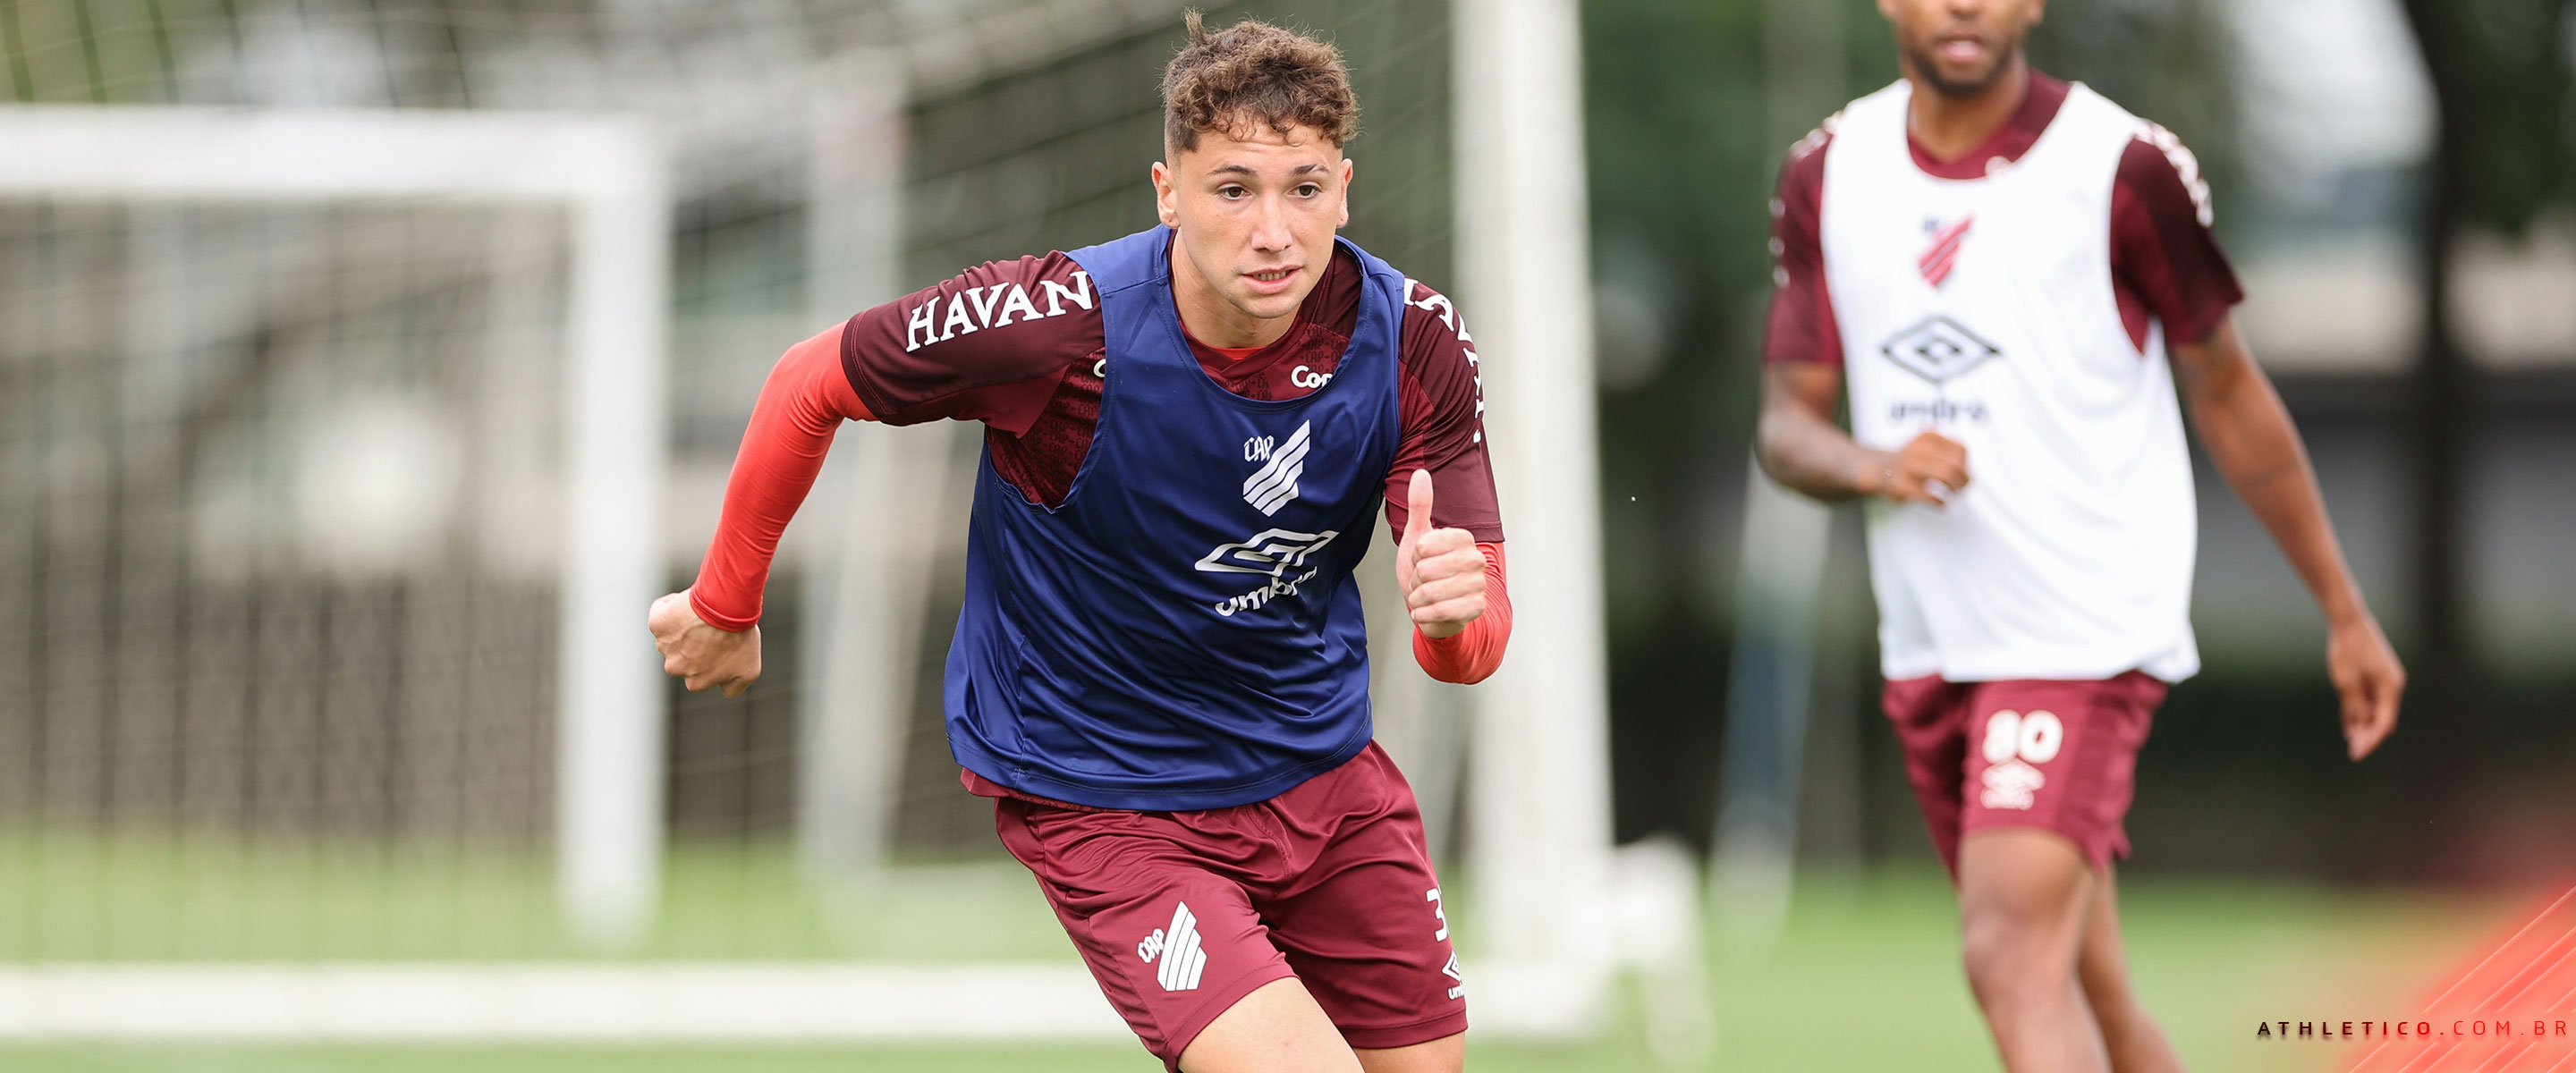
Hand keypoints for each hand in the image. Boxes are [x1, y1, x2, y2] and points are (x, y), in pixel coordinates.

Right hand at [649, 590, 762, 698]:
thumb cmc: (740, 637)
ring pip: (672, 637)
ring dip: (684, 627)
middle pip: (682, 657)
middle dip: (694, 644)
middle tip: (712, 629)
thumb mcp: (749, 670)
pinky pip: (661, 615)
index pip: (700, 673)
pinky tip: (689, 604)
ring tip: (703, 615)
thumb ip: (733, 687)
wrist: (727, 607)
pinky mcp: (657, 624)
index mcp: (695, 682)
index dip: (711, 657)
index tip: (719, 643)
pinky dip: (671, 608)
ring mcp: (664, 646)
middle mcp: (675, 668)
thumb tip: (723, 690)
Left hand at [1394, 470, 1485, 639]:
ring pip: (1430, 591)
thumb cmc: (1426, 572)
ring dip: (1418, 599)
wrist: (1435, 608)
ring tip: (1425, 596)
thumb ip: (1420, 506)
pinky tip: (1427, 611)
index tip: (1421, 560)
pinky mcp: (1476, 607)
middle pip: (1426, 570)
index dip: (1414, 557)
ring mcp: (1478, 584)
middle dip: (1415, 580)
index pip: (1423, 547)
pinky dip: (1424, 614)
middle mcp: (1476, 559)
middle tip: (1423, 581)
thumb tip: (1421, 474)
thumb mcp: (1417, 537)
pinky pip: (1439, 611)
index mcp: (1463, 538)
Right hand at [1862, 431, 1969, 505]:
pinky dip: (1941, 502)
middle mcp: (1917, 449)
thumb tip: (1968, 471)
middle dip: (1963, 480)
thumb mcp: (1928, 445)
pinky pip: (1931, 496)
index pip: (1960, 450)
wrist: (1878, 470)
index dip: (1966, 465)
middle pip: (1955, 464)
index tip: (1963, 473)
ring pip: (1946, 475)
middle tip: (1961, 487)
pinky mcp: (1902, 486)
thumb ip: (1949, 451)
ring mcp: (1908, 466)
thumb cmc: (1909, 461)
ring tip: (1952, 493)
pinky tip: (1941, 503)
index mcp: (1927, 437)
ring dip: (1955, 489)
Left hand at [2327, 612, 2403, 759]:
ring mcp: (2384, 680)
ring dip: (2364, 725)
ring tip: (2351, 741)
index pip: (2384, 724)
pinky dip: (2360, 712)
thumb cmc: (2348, 651)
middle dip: (2368, 736)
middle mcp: (2392, 686)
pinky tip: (2350, 725)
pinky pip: (2370, 699)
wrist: (2349, 622)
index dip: (2371, 741)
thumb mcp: (2347, 684)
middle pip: (2382, 719)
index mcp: (2391, 688)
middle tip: (2353, 751)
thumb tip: (2362, 728)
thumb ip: (2355, 707)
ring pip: (2375, 710)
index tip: (2356, 754)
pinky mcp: (2375, 675)